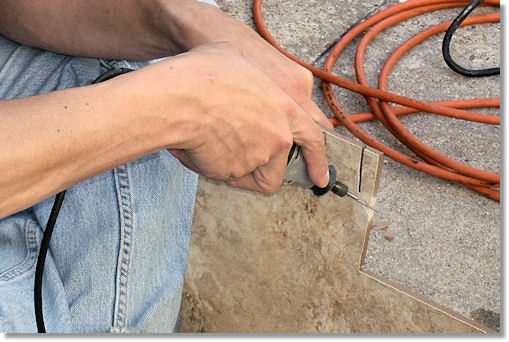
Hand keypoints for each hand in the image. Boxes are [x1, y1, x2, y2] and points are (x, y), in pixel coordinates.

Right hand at [118, 42, 328, 192]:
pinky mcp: (232, 170)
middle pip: (277, 170)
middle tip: (243, 162)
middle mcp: (277, 137)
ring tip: (211, 144)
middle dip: (263, 172)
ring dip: (233, 166)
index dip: (317, 161)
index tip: (319, 177)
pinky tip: (198, 145)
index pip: (314, 140)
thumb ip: (260, 82)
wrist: (183, 95)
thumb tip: (252, 82)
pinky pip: (224, 173)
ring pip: (247, 173)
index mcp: (286, 108)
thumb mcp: (245, 64)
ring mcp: (256, 156)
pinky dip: (212, 165)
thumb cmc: (209, 73)